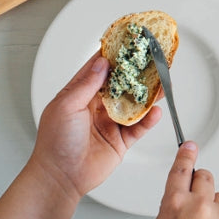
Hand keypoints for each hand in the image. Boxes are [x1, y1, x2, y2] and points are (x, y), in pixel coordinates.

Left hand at [28, 53, 161, 198]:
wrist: (61, 178)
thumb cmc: (55, 142)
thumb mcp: (66, 106)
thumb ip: (87, 84)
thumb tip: (103, 63)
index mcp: (80, 94)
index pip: (100, 68)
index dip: (114, 54)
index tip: (128, 41)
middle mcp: (97, 106)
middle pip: (123, 83)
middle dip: (137, 71)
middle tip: (153, 58)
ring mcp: (111, 122)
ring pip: (135, 103)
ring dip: (148, 93)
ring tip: (162, 82)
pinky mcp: (121, 140)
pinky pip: (140, 126)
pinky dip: (149, 119)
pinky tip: (155, 111)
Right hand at [150, 142, 218, 218]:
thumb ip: (172, 208)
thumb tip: (181, 198)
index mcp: (175, 204)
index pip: (181, 170)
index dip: (186, 155)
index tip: (190, 145)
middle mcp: (200, 205)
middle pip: (205, 177)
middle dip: (200, 184)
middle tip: (196, 200)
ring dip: (213, 209)